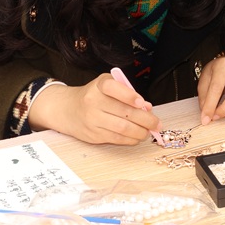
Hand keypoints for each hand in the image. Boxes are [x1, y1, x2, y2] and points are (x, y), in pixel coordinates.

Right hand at [27, 73, 159, 144]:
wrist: (68, 109)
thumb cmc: (94, 95)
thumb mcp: (108, 85)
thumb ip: (127, 93)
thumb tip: (147, 107)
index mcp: (99, 85)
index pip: (113, 87)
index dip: (129, 95)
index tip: (142, 102)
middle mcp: (93, 102)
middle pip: (124, 112)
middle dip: (145, 119)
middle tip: (157, 123)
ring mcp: (92, 120)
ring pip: (122, 128)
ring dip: (140, 132)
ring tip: (149, 131)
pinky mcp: (93, 135)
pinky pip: (116, 139)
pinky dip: (131, 139)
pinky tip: (137, 136)